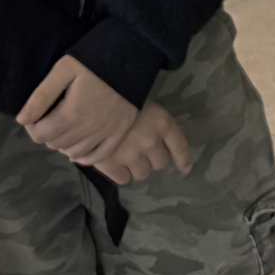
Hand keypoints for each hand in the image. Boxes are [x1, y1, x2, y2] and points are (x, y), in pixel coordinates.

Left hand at [18, 53, 138, 160]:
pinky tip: (79, 148)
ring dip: (64, 144)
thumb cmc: (94, 60)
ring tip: (64, 128)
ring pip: (74, 152)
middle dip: (47, 133)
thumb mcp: (64, 69)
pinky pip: (98, 156)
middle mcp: (89, 129)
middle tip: (49, 119)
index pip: (40, 134)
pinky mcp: (120, 132)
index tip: (34, 117)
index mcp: (72, 113)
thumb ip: (42, 96)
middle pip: (56, 144)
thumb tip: (22, 120)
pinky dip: (85, 156)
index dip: (32, 127)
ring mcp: (106, 133)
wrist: (130, 57)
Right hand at [75, 101, 194, 185]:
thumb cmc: (119, 96)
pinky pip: (123, 179)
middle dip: (152, 159)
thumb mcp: (143, 103)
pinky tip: (114, 162)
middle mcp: (151, 141)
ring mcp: (131, 154)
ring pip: (142, 174)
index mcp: (162, 123)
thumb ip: (153, 124)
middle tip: (140, 150)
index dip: (182, 159)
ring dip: (136, 167)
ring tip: (125, 156)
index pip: (179, 147)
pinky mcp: (111, 163)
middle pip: (160, 163)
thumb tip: (160, 145)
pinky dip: (120, 174)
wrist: (89, 99)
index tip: (184, 168)